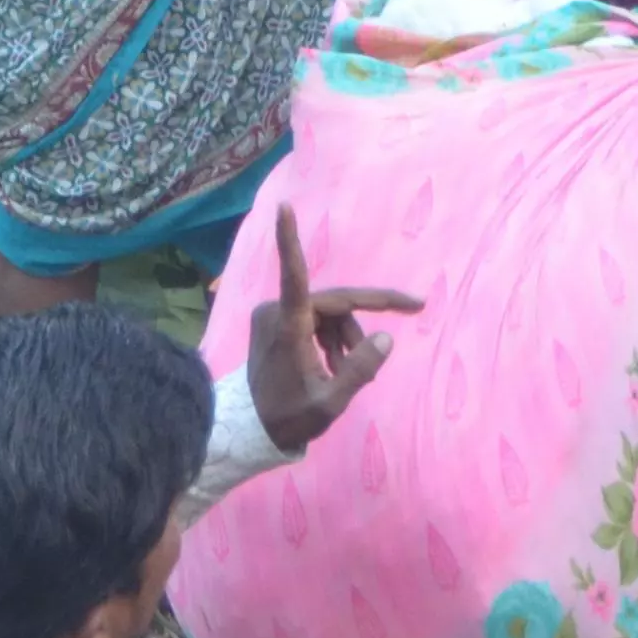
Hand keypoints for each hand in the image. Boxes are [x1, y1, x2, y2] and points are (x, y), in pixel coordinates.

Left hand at [241, 201, 418, 454]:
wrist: (252, 430)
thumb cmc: (289, 418)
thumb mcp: (329, 402)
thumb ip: (360, 369)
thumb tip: (385, 338)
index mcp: (288, 326)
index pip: (294, 276)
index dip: (290, 240)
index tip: (284, 207)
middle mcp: (277, 312)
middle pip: (335, 305)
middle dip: (359, 330)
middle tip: (382, 353)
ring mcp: (273, 315)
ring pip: (328, 314)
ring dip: (345, 339)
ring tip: (346, 373)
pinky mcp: (273, 321)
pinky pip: (316, 321)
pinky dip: (331, 340)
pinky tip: (332, 367)